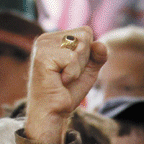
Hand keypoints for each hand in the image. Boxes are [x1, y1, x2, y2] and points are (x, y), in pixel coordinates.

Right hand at [26, 27, 107, 143]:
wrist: (54, 112)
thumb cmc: (69, 92)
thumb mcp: (89, 71)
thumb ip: (98, 55)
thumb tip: (101, 44)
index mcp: (56, 38)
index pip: (86, 32)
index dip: (89, 53)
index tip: (75, 69)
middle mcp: (46, 38)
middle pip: (84, 35)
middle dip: (85, 60)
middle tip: (69, 75)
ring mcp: (42, 45)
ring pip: (79, 45)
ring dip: (78, 67)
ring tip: (64, 78)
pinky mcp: (42, 55)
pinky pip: (72, 59)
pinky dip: (72, 73)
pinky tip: (60, 80)